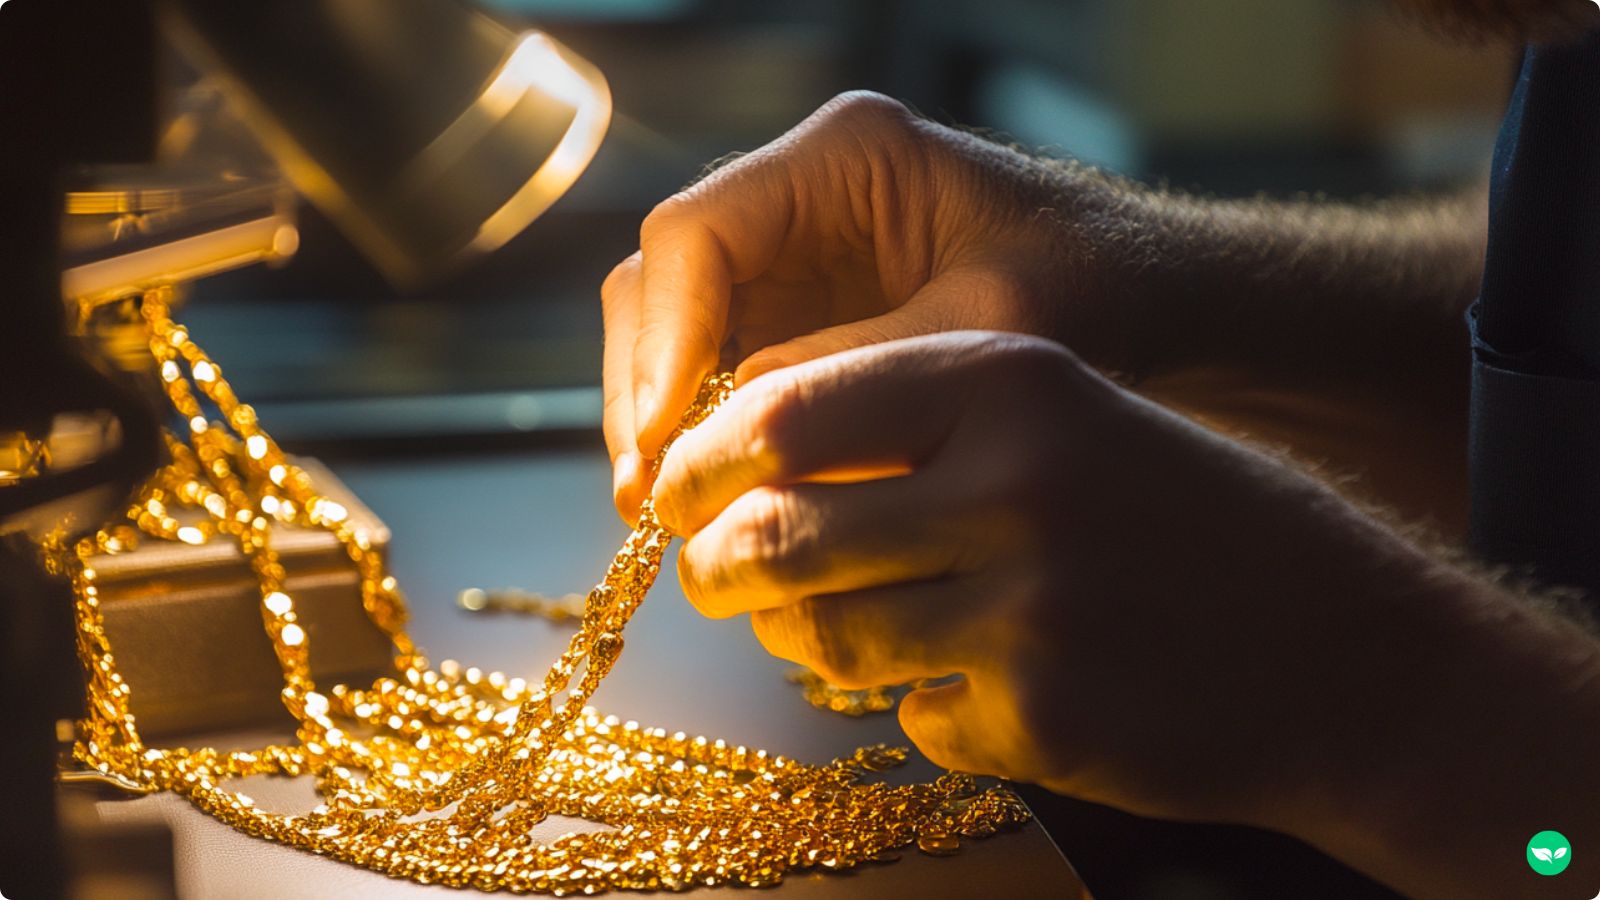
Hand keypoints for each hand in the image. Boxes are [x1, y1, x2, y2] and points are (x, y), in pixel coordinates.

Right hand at [603, 90, 1480, 532]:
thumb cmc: (1097, 288)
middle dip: (646, 391)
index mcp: (844, 157)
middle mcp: (799, 197)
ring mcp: (795, 260)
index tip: (669, 438)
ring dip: (662, 422)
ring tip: (672, 516)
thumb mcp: (987, 333)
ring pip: (673, 333)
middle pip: (662, 285)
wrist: (1157, 304)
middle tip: (654, 498)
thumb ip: (860, 372)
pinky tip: (720, 502)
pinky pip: (717, 373)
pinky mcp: (803, 318)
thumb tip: (728, 436)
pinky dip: (706, 437)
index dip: (663, 339)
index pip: (696, 234)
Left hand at [650, 331, 1459, 828]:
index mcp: (1014, 381)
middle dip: (716, 565)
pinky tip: (985, 685)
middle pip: (778, 532)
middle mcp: (1015, 483)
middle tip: (710, 577)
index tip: (673, 489)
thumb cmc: (1184, 522)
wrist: (1352, 653)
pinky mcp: (1041, 721)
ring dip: (797, 642)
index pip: (789, 408)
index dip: (705, 457)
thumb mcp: (1069, 418)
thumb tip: (749, 468)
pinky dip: (921, 707)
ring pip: (823, 640)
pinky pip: (913, 718)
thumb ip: (918, 429)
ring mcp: (1028, 611)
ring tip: (815, 632)